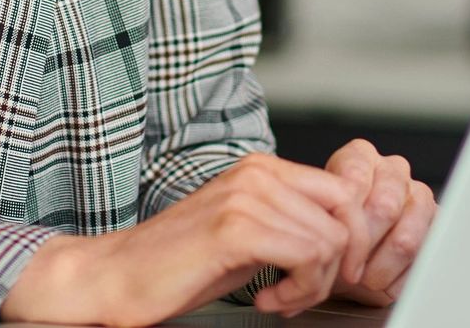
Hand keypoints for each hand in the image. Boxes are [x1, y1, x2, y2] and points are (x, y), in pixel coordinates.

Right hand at [0, 153, 365, 325]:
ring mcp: (246, 196)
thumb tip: (343, 237)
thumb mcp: (248, 234)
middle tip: (304, 293)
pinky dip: (298, 291)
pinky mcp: (235, 228)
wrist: (117, 277)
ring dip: (313, 285)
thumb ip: (290, 223)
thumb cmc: (179, 263)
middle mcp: (258, 172)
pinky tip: (268, 301)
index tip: (334, 274)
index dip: (352, 239)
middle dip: (337, 266)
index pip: (344, 192)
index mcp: (262, 168)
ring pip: (330, 241)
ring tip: (279, 300)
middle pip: (345, 216)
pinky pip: (306, 257)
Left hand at [316, 140, 436, 307]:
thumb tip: (326, 237)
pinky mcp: (438, 226)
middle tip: (351, 270)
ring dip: (381, 269)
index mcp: (360, 157)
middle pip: (384, 207)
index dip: (344, 224)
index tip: (334, 251)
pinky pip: (422, 260)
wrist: (347, 263)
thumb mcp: (316, 225)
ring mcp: (419, 195)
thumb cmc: (330, 238)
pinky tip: (384, 280)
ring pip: (406, 238)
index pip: (354, 182)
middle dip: (364, 247)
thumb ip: (321, 221)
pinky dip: (398, 279)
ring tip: (367, 279)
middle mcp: (393, 170)